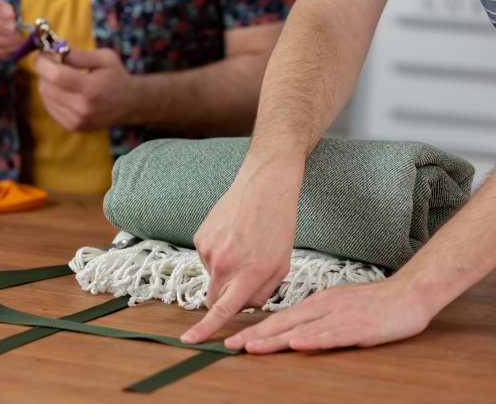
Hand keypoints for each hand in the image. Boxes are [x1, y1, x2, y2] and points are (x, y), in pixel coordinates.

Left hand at [34, 48, 137, 131]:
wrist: (130, 105)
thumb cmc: (116, 77)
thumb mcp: (104, 57)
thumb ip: (78, 54)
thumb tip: (54, 51)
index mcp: (90, 89)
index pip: (55, 76)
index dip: (43, 63)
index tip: (43, 55)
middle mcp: (81, 108)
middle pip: (45, 87)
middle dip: (44, 72)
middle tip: (53, 64)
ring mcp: (76, 121)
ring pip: (45, 98)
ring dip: (47, 84)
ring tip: (62, 78)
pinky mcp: (72, 127)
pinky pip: (50, 108)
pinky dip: (52, 96)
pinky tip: (65, 91)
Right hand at [180, 156, 303, 343]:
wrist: (264, 185)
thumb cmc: (278, 224)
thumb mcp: (281, 265)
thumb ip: (262, 293)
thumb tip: (242, 305)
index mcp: (248, 273)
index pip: (222, 309)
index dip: (205, 329)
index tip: (189, 340)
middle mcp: (223, 263)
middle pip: (213, 298)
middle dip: (224, 298)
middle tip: (244, 279)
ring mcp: (207, 249)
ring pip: (212, 276)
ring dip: (226, 270)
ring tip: (244, 245)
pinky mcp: (199, 237)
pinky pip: (207, 258)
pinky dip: (219, 254)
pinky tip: (233, 236)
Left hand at [224, 278, 432, 352]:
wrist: (409, 293)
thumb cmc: (373, 302)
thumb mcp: (337, 306)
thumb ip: (315, 317)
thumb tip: (291, 330)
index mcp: (317, 303)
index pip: (280, 318)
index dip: (256, 330)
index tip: (234, 339)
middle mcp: (323, 307)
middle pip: (283, 323)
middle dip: (255, 335)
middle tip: (230, 345)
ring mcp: (340, 316)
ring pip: (301, 329)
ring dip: (275, 339)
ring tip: (251, 347)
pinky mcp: (359, 327)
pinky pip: (333, 334)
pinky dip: (313, 339)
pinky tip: (297, 344)